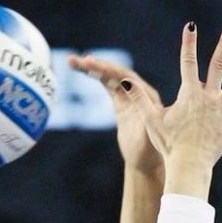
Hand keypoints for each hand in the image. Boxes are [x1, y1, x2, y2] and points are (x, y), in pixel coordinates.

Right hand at [67, 55, 162, 178]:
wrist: (144, 162)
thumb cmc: (148, 152)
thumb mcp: (146, 135)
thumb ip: (141, 115)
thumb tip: (131, 93)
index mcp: (147, 97)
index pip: (127, 78)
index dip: (110, 70)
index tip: (94, 65)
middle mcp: (139, 92)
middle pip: (117, 74)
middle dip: (99, 66)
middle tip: (81, 60)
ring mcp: (129, 96)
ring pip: (110, 77)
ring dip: (93, 68)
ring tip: (73, 60)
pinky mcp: (120, 102)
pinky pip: (107, 85)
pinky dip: (95, 76)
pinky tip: (83, 68)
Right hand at [126, 23, 221, 195]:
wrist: (187, 166)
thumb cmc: (169, 144)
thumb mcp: (152, 120)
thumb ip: (139, 99)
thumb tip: (123, 82)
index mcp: (189, 94)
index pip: (188, 62)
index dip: (188, 44)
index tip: (191, 27)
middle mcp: (208, 97)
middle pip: (218, 65)